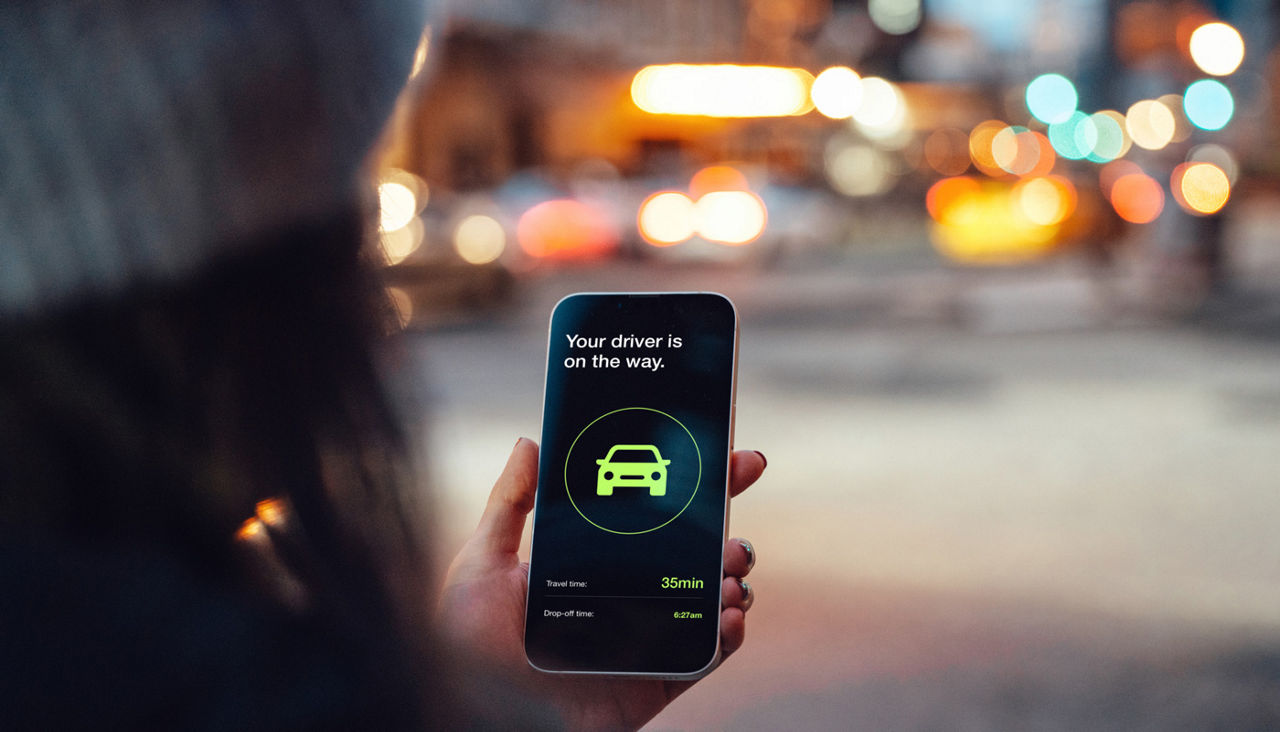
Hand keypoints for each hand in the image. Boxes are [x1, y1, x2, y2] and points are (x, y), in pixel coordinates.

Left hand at [437, 438, 764, 729]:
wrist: (479, 715)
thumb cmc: (467, 645)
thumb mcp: (482, 564)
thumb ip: (508, 504)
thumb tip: (529, 441)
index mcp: (593, 562)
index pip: (652, 515)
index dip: (694, 484)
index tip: (727, 456)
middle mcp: (626, 595)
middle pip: (693, 550)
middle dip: (727, 520)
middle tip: (737, 499)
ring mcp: (646, 638)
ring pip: (709, 597)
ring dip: (731, 574)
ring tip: (727, 568)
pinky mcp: (657, 680)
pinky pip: (707, 655)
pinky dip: (728, 633)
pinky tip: (727, 614)